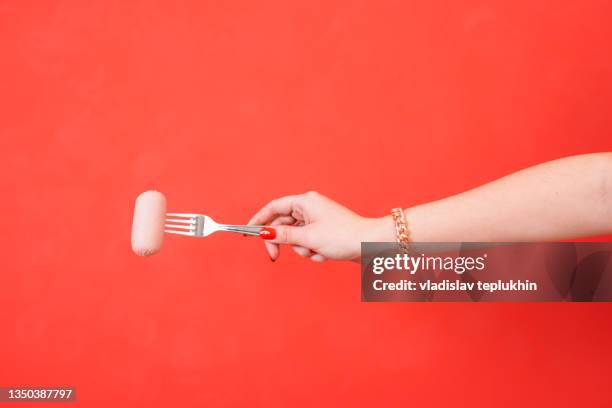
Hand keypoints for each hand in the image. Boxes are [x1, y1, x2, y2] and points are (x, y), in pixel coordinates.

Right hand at [247, 191, 393, 261]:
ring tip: (317, 251)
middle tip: (274, 256)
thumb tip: (264, 233)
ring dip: (303, 249)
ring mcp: (317, 220)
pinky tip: (325, 254)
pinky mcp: (323, 232)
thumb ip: (283, 236)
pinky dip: (313, 252)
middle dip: (283, 242)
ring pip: (295, 238)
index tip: (247, 232)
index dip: (259, 219)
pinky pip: (308, 244)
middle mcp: (310, 208)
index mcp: (305, 201)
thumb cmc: (343, 236)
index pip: (274, 207)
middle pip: (282, 225)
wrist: (370, 245)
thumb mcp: (308, 238)